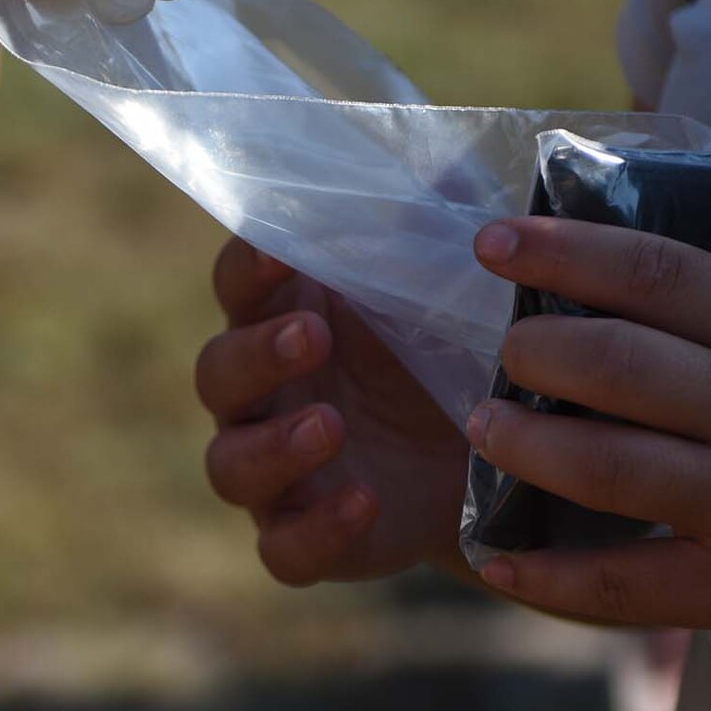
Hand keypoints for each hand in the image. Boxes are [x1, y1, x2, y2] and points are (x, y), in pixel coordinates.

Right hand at [193, 238, 469, 584]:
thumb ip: (438, 227)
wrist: (492, 463)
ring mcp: (277, 471)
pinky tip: (358, 501)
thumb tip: (447, 162)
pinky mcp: (307, 536)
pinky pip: (282, 548)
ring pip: (230, 464)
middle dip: (258, 354)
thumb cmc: (448, 352)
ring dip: (271, 445)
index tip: (284, 251)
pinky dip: (310, 531)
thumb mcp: (453, 288)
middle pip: (218, 372)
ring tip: (330, 426)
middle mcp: (264, 394)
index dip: (250, 267)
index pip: (239, 283)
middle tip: (313, 335)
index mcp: (286, 316)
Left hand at [463, 217, 710, 669]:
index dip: (567, 250)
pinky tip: (497, 565)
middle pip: (617, 362)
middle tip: (494, 351)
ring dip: (525, 447)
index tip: (495, 241)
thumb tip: (608, 300)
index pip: (660, 272)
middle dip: (533, 351)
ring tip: (486, 429)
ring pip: (609, 467)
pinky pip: (627, 582)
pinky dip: (548, 578)